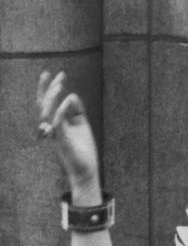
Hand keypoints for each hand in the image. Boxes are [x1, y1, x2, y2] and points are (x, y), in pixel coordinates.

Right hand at [37, 71, 100, 193]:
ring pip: (46, 112)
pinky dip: (61, 110)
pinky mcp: (62, 141)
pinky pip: (57, 123)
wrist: (85, 171)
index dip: (50, 88)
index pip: (48, 103)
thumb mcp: (82, 126)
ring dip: (52, 97)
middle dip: (48, 88)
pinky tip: (68, 99)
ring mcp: (55, 134)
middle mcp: (51, 127)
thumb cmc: (83, 150)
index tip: (59, 74)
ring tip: (60, 85)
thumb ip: (77, 111)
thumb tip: (72, 95)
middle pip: (43, 105)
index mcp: (56, 123)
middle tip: (58, 75)